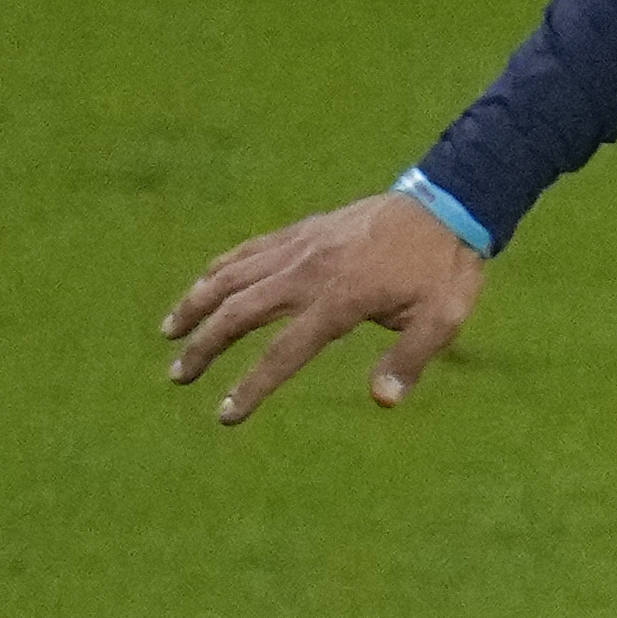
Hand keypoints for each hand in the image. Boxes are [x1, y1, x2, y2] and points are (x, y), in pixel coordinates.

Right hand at [161, 191, 487, 425]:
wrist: (448, 203)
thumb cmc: (447, 267)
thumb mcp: (443, 319)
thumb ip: (409, 360)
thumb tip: (384, 402)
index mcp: (341, 300)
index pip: (283, 353)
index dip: (251, 387)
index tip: (225, 414)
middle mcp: (309, 272)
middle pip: (240, 313)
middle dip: (204, 347)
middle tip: (179, 376)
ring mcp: (301, 246)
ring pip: (232, 276)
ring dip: (196, 304)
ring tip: (168, 333)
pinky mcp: (303, 231)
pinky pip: (249, 251)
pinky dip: (220, 269)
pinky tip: (203, 285)